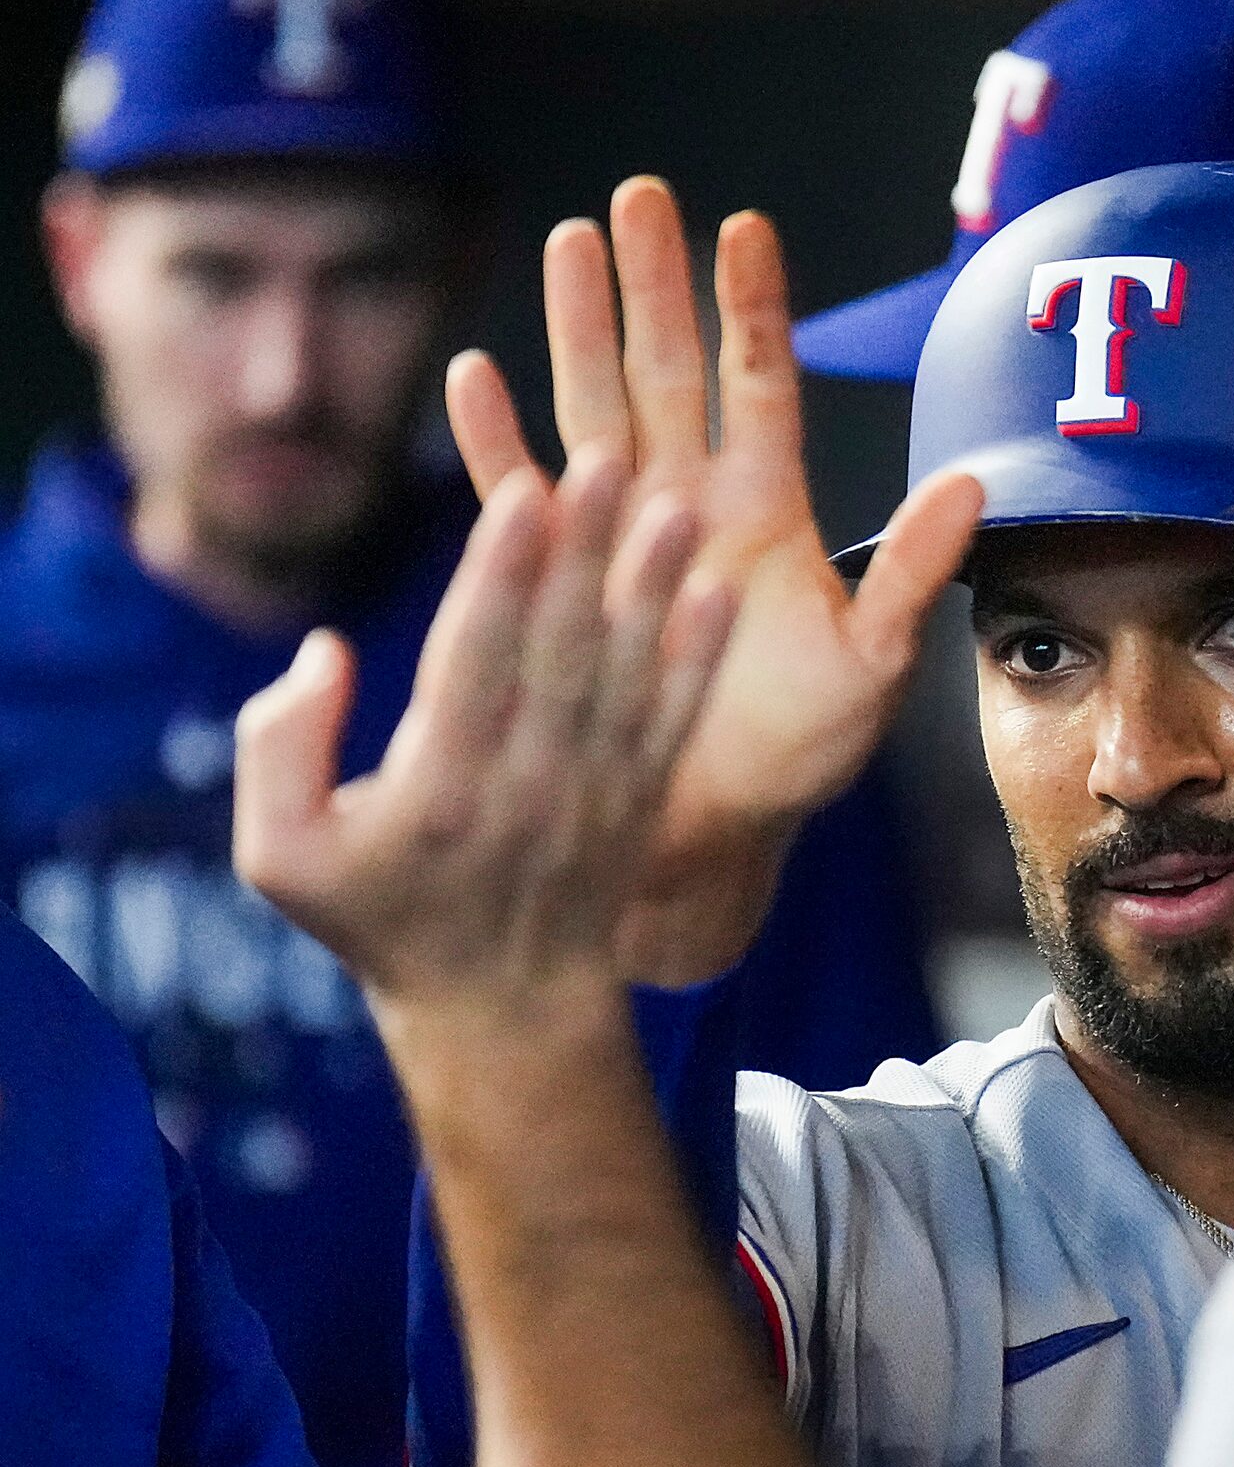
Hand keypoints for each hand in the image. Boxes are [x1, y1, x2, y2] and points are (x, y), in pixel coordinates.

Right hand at [233, 452, 733, 1010]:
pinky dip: (699, 658)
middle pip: (560, 650)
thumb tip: (324, 651)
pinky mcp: (640, 802)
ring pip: (627, 674)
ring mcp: (592, 795)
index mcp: (434, 791)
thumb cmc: (378, 918)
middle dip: (587, 553)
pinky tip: (719, 592)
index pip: (474, 662)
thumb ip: (280, 749)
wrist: (503, 1007)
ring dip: (654, 587)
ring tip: (678, 503)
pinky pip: (674, 720)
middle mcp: (525, 787)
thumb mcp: (280, 857)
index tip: (523, 495)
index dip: (502, 577)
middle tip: (608, 459)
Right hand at [445, 180, 982, 977]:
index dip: (749, 307)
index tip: (741, 224)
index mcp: (764, 510)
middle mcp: (690, 504)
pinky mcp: (558, 582)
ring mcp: (618, 537)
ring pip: (593, 406)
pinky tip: (472, 375)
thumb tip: (973, 483)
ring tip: (563, 240)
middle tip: (637, 194)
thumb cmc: (797, 754)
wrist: (711, 831)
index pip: (758, 383)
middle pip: (667, 369)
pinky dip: (495, 440)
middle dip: (652, 284)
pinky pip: (519, 496)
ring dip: (575, 329)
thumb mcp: (872, 663)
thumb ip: (914, 572)